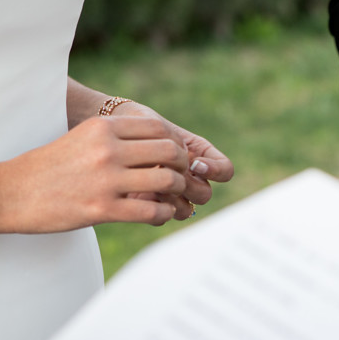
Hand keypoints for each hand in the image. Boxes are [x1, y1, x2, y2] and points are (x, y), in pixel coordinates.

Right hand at [0, 116, 192, 231]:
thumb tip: (153, 143)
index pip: (158, 129)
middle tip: (180, 176)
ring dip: (176, 190)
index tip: (175, 156)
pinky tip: (160, 213)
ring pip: (166, 180)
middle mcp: (106, 150)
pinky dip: (164, 212)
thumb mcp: (80, 139)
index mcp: (101, 128)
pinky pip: (151, 210)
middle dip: (182, 165)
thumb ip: (113, 138)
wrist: (8, 193)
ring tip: (171, 196)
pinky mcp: (101, 210)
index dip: (175, 143)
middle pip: (169, 151)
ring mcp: (105, 180)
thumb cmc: (46, 168)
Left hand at [111, 101, 233, 219]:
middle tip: (168, 176)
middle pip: (204, 194)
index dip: (215, 171)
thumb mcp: (158, 126)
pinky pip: (162, 216)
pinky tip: (137, 193)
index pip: (225, 170)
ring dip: (170, 199)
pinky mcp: (152, 204)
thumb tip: (186, 169)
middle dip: (186, 186)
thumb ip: (173, 145)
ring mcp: (172, 193)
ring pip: (186, 210)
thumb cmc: (139, 122)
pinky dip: (152, 207)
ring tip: (151, 186)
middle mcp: (191, 178)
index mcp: (200, 156)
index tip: (194, 163)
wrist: (113, 130)